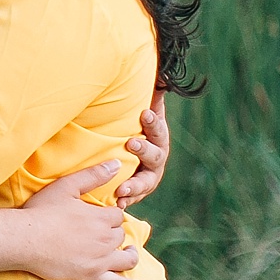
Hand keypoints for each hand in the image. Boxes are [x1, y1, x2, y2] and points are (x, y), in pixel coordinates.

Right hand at [16, 161, 150, 279]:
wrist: (24, 240)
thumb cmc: (41, 211)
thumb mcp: (66, 186)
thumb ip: (93, 175)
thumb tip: (117, 163)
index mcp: (102, 218)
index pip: (117, 216)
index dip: (109, 215)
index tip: (97, 216)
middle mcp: (106, 240)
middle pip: (120, 236)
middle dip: (113, 233)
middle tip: (99, 232)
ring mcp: (101, 261)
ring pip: (126, 259)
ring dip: (129, 254)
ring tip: (127, 252)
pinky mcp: (92, 277)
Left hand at [115, 92, 169, 206]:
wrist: (127, 160)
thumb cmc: (133, 130)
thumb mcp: (140, 115)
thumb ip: (151, 98)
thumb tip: (162, 75)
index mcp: (157, 138)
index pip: (158, 128)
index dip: (153, 121)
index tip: (144, 113)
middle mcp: (156, 158)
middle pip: (154, 155)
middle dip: (144, 149)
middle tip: (131, 143)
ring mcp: (148, 177)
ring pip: (145, 182)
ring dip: (135, 184)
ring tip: (122, 188)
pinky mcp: (137, 192)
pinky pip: (133, 199)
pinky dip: (126, 201)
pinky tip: (117, 204)